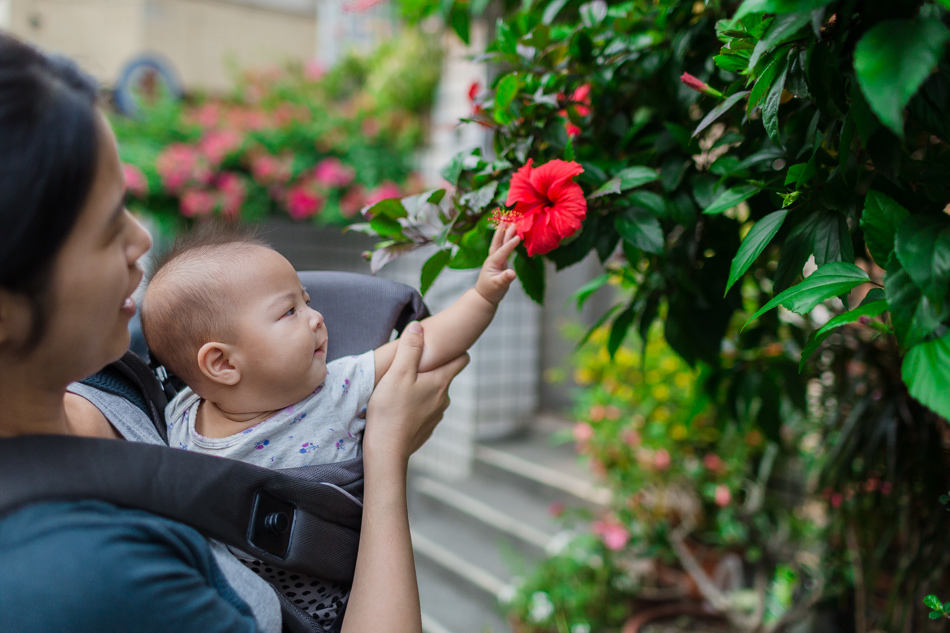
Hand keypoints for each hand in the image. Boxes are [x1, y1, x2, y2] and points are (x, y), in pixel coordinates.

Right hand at [364, 322, 468, 462]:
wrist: (386, 450)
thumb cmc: (390, 410)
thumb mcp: (398, 372)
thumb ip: (410, 348)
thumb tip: (419, 326)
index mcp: (441, 382)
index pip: (461, 359)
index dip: (455, 349)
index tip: (444, 345)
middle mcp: (444, 399)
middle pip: (445, 376)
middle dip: (433, 369)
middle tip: (413, 365)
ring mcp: (436, 416)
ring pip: (434, 395)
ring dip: (423, 389)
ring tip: (402, 387)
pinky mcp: (426, 429)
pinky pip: (424, 411)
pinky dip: (416, 406)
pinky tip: (400, 407)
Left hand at [475, 225, 519, 305]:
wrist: (485, 296)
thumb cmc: (491, 291)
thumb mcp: (498, 286)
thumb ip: (505, 279)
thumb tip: (512, 273)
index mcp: (493, 263)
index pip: (502, 251)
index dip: (510, 244)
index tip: (518, 236)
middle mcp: (493, 258)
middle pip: (498, 241)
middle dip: (502, 229)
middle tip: (507, 217)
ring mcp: (496, 259)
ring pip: (500, 242)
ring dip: (504, 231)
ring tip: (510, 221)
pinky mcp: (499, 261)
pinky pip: (504, 247)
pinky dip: (507, 239)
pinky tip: (512, 234)